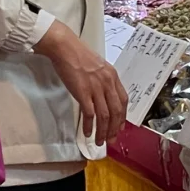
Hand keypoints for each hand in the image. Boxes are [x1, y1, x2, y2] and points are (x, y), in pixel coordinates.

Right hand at [35, 20, 127, 145]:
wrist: (66, 48)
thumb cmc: (79, 56)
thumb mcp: (98, 67)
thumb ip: (103, 80)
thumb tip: (103, 95)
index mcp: (113, 76)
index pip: (123, 100)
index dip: (122, 116)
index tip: (119, 127)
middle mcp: (108, 83)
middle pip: (116, 111)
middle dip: (114, 128)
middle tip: (111, 140)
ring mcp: (96, 88)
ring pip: (104, 115)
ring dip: (102, 131)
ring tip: (99, 141)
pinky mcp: (83, 92)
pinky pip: (89, 114)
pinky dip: (89, 126)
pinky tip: (87, 133)